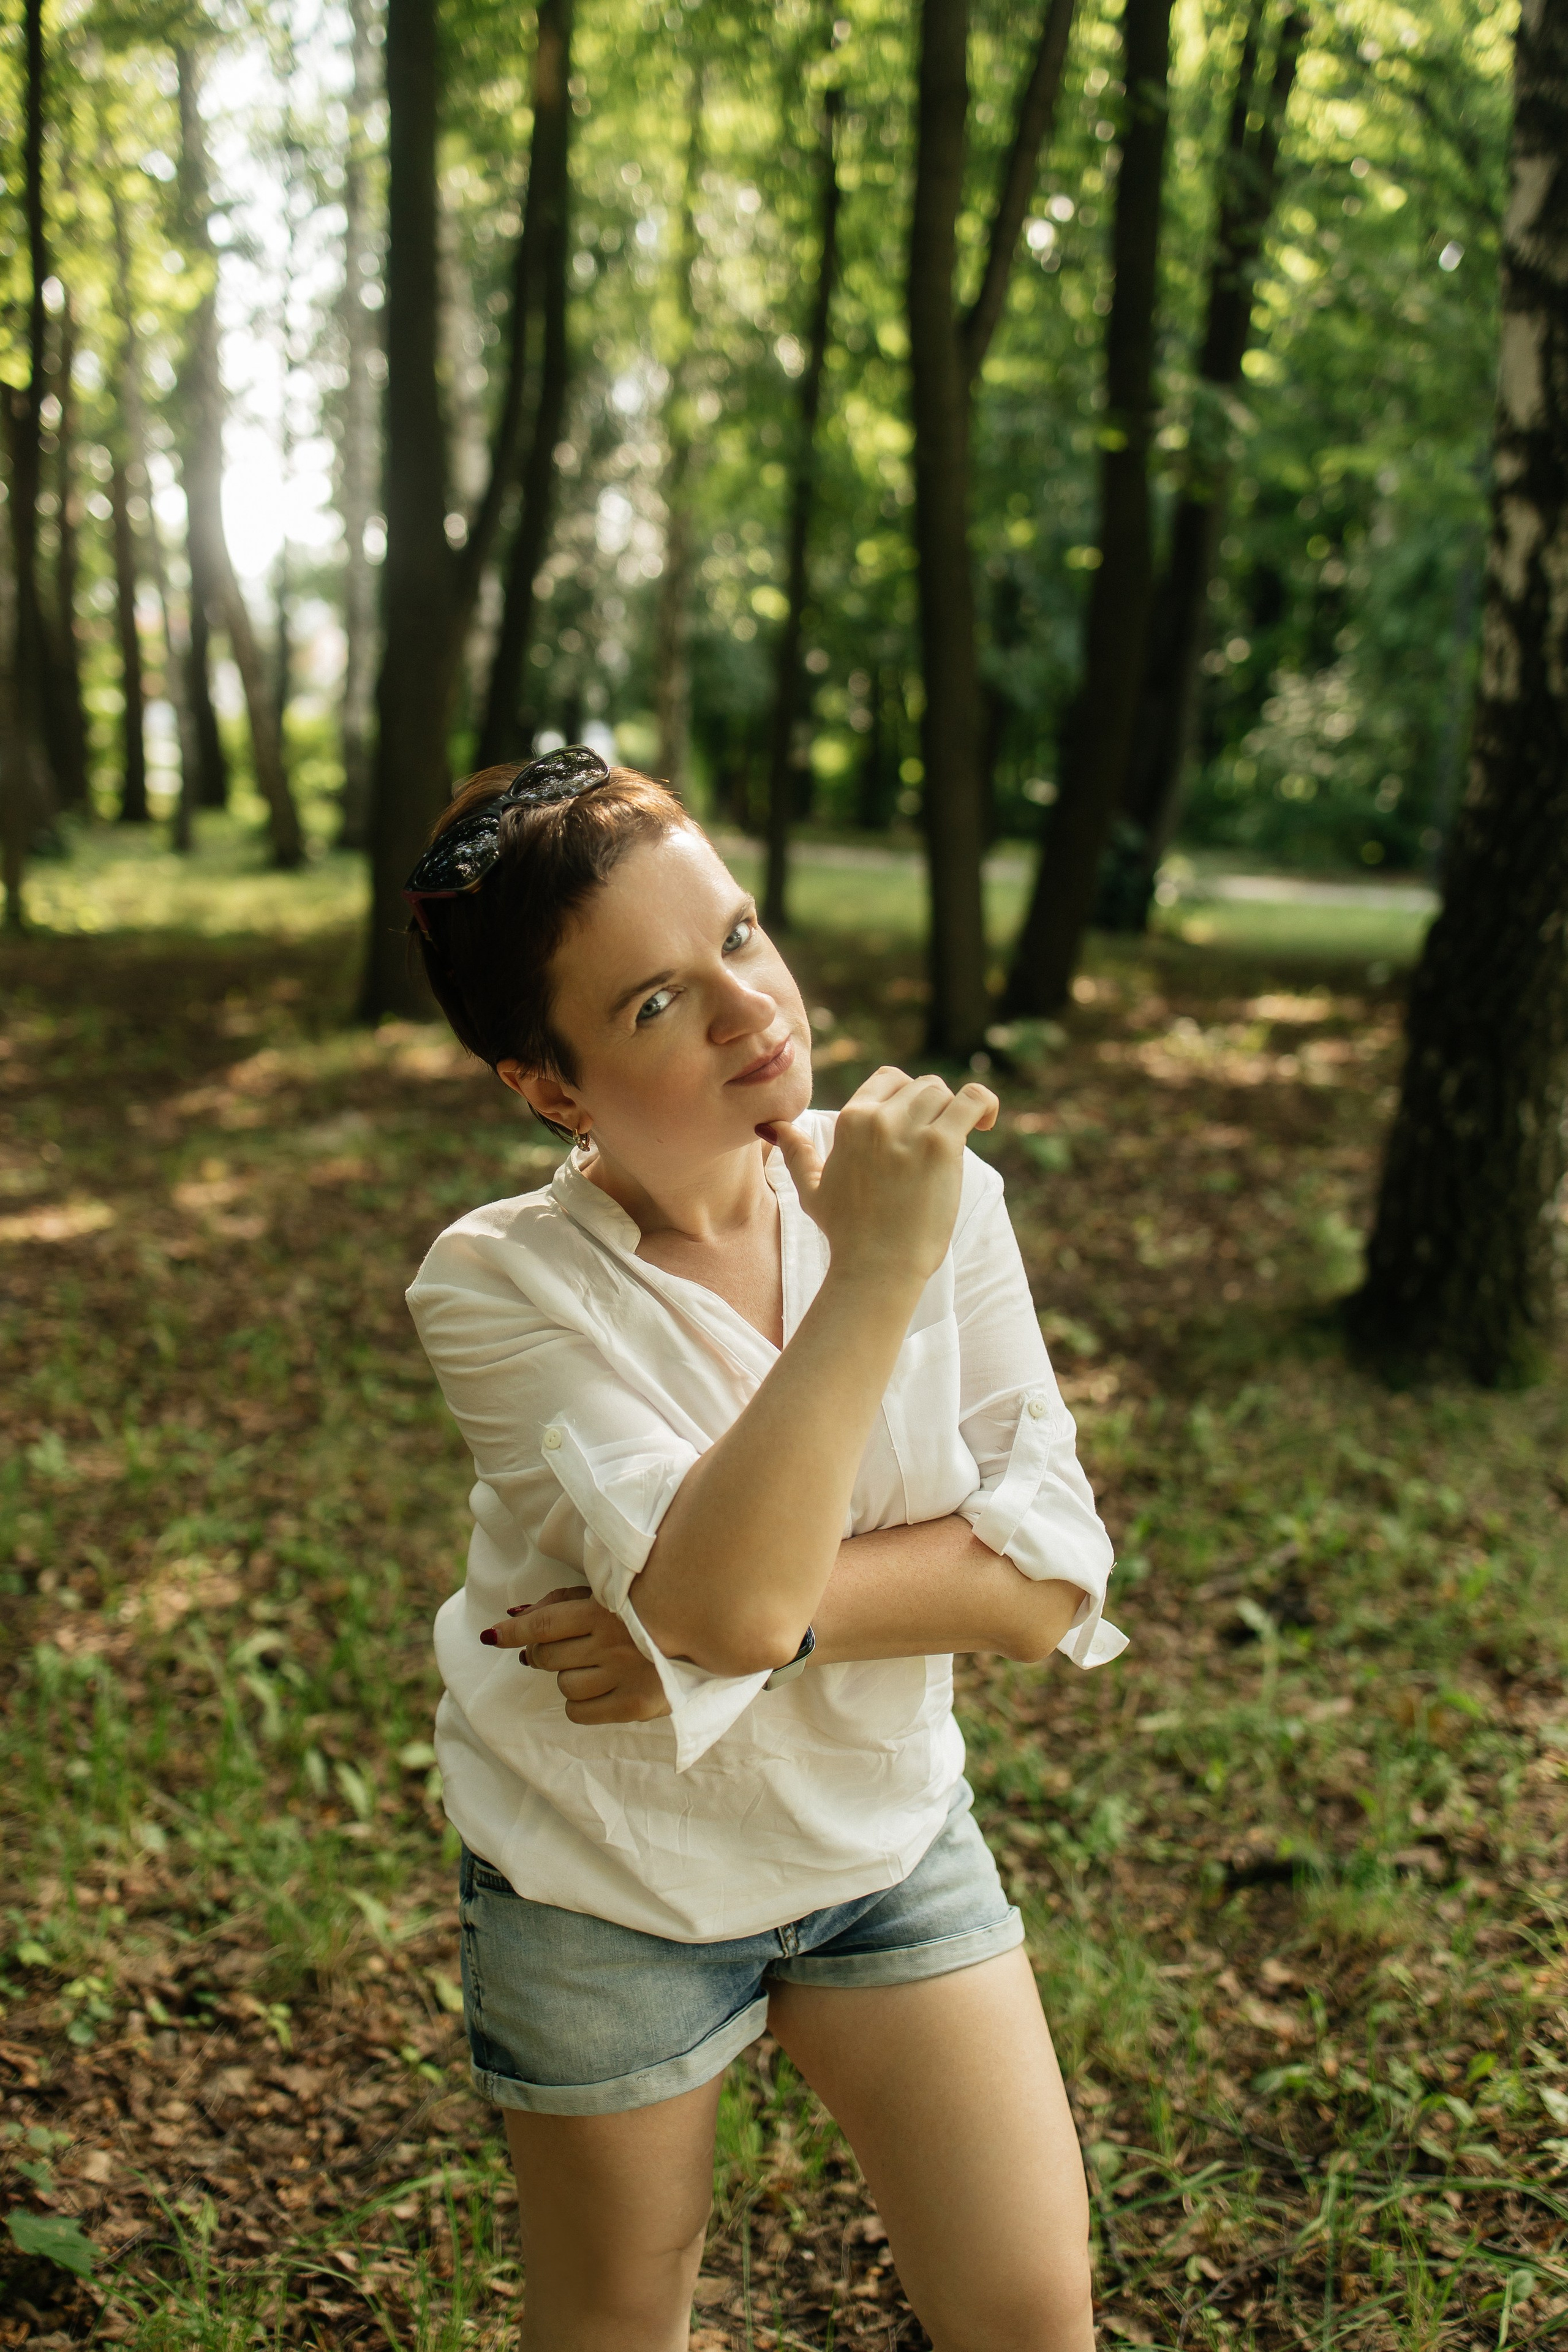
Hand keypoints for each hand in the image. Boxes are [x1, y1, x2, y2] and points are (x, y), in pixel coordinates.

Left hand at [481, 1586, 671, 1723]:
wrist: (702, 1628)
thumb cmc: (645, 1607)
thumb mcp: (606, 1593)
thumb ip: (560, 1600)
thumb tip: (514, 1613)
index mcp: (604, 1609)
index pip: (543, 1624)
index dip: (512, 1631)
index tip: (493, 1635)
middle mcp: (612, 1643)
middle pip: (546, 1655)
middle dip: (541, 1652)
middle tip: (557, 1647)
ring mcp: (624, 1675)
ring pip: (563, 1684)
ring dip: (565, 1675)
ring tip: (589, 1665)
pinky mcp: (634, 1704)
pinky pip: (579, 1712)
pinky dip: (577, 1703)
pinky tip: (594, 1688)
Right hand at [763, 1066, 997, 1287]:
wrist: (876, 1266)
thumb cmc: (845, 1233)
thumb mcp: (811, 1189)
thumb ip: (795, 1152)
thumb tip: (773, 1127)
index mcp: (850, 1120)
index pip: (888, 1078)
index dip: (907, 1097)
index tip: (916, 1125)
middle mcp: (878, 1118)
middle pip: (921, 1086)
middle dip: (933, 1109)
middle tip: (938, 1142)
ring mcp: (911, 1131)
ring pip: (945, 1093)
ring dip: (955, 1114)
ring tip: (961, 1140)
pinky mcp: (942, 1146)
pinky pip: (973, 1100)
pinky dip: (985, 1104)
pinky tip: (986, 1122)